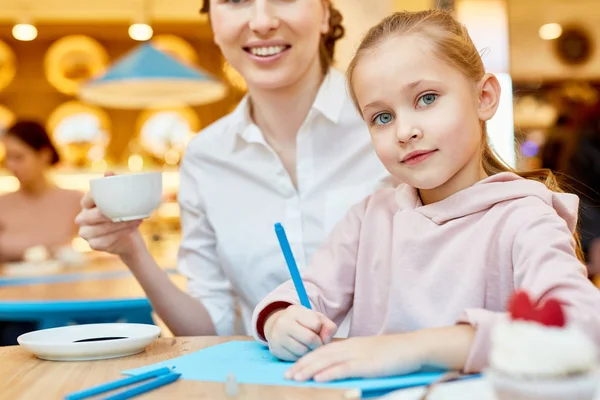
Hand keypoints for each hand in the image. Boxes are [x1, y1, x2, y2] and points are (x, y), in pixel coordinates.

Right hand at [75, 172, 143, 256]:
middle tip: (127, 211)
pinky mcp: (93, 244)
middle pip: (92, 216)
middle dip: (110, 213)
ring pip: (99, 229)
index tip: (116, 197)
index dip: (98, 198)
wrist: (129, 238)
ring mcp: (86, 233)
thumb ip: (114, 185)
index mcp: (86, 205)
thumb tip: (108, 173)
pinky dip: (119, 234)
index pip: (87, 199)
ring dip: (119, 225)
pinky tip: (131, 229)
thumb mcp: (121, 199)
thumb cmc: (123, 214)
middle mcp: (82, 218)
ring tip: (135, 219)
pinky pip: (104, 241)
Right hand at [265, 305, 336, 361]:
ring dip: (310, 352)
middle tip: (317, 344)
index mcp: (295, 311)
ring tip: (308, 346)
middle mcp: (283, 322)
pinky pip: (295, 359)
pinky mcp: (276, 350)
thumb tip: (326, 340)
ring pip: (303, 351)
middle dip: (318, 344)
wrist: (276, 328)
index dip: (321, 330)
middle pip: (310, 339)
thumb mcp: (316, 318)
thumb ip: (328, 326)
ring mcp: (277, 337)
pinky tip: (299, 351)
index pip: (316, 324)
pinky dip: (301, 357)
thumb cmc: (301, 323)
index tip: (318, 331)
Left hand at [285, 334, 423, 381]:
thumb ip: (357, 361)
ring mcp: (358, 355)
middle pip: (321, 355)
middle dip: (302, 365)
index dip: (307, 359)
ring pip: (328, 362)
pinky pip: (344, 369)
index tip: (294, 368)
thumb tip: (344, 372)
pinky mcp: (367, 364)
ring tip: (295, 377)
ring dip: (309, 370)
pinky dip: (329, 373)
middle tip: (286, 375)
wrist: (414, 348)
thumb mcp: (372, 355)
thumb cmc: (395, 354)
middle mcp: (351, 347)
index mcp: (352, 345)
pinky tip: (318, 378)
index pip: (324, 351)